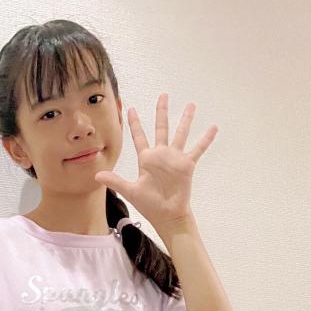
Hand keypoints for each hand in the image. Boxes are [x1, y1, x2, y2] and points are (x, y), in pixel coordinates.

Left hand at [94, 93, 217, 235]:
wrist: (167, 215)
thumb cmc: (150, 205)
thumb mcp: (130, 191)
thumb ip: (115, 180)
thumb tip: (96, 175)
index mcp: (146, 159)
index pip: (139, 137)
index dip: (135, 123)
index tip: (131, 109)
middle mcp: (161, 155)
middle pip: (161, 127)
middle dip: (161, 111)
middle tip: (163, 95)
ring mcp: (174, 158)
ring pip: (181, 133)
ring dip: (186, 119)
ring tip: (191, 105)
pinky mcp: (186, 165)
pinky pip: (198, 149)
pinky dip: (205, 139)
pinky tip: (213, 128)